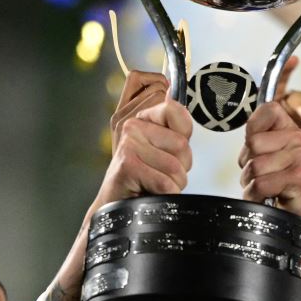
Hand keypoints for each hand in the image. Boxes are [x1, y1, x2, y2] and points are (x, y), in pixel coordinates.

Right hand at [100, 73, 191, 203]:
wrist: (116, 207)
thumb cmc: (142, 180)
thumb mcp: (162, 149)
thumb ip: (174, 125)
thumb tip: (174, 92)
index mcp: (141, 118)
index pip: (175, 110)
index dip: (184, 135)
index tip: (172, 151)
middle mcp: (132, 126)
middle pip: (182, 145)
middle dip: (181, 168)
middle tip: (161, 175)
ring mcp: (128, 145)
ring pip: (175, 167)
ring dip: (173, 184)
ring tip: (155, 185)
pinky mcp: (127, 165)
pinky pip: (165, 183)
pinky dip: (165, 195)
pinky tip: (150, 192)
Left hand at [238, 95, 300, 235]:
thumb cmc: (280, 186)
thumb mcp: (267, 156)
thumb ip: (256, 139)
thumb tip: (241, 128)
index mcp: (290, 128)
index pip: (266, 109)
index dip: (253, 132)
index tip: (258, 150)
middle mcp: (298, 138)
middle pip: (252, 143)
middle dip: (249, 165)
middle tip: (263, 176)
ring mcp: (299, 156)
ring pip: (255, 166)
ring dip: (252, 184)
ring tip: (267, 189)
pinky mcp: (298, 176)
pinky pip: (261, 184)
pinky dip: (257, 196)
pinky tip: (269, 198)